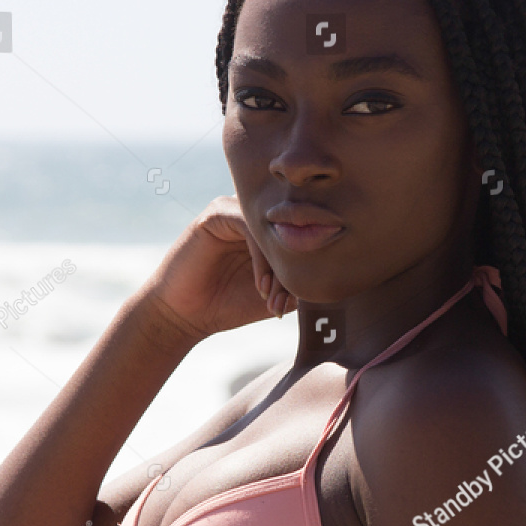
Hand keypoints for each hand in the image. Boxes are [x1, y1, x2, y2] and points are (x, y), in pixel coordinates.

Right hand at [140, 196, 295, 342]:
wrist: (185, 315)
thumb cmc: (230, 305)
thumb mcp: (276, 294)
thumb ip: (301, 282)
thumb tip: (339, 279)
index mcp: (270, 229)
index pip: (303, 233)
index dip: (309, 265)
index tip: (304, 301)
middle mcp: (254, 214)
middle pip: (291, 227)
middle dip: (295, 266)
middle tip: (291, 301)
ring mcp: (235, 209)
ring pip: (273, 227)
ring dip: (280, 264)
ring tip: (274, 296)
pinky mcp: (216, 213)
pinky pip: (249, 226)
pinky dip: (261, 257)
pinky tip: (260, 285)